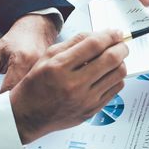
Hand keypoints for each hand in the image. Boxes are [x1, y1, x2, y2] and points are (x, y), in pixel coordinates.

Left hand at [0, 14, 58, 99]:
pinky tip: (30, 96)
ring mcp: (50, 72)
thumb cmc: (15, 40)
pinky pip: (43, 93)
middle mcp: (38, 67)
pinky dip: (34, 97)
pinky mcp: (57, 76)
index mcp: (21, 61)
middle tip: (3, 109)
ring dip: (24, 103)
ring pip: (35, 98)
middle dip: (12, 106)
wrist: (36, 29)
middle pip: (24, 98)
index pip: (9, 92)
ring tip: (18, 102)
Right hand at [10, 30, 127, 143]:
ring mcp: (85, 99)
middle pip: (111, 59)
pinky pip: (116, 89)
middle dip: (121, 47)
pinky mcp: (92, 109)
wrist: (27, 116)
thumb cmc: (36, 85)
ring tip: (116, 58)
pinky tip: (109, 74)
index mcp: (60, 67)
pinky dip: (117, 78)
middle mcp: (73, 84)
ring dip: (121, 62)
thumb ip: (74, 42)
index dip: (109, 35)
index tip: (116, 32)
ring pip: (118, 74)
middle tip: (121, 44)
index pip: (94, 45)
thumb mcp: (48, 56)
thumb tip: (99, 34)